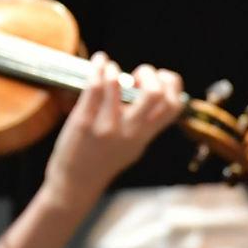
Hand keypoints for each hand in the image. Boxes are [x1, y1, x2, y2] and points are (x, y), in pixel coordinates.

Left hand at [42, 57, 185, 211]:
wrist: (74, 184)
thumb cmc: (102, 161)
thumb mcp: (132, 146)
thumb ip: (142, 124)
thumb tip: (148, 90)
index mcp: (144, 136)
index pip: (173, 107)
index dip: (173, 85)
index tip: (160, 79)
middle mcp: (130, 132)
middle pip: (155, 94)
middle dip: (150, 74)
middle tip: (137, 75)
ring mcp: (106, 126)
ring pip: (118, 84)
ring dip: (115, 69)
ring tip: (110, 67)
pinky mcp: (84, 121)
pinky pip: (94, 87)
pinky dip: (98, 68)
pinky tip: (98, 62)